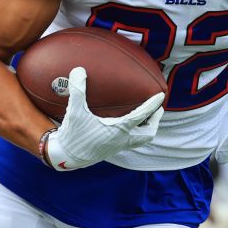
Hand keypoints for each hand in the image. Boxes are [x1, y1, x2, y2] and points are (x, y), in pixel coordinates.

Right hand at [42, 67, 163, 170]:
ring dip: (145, 129)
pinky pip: (129, 141)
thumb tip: (79, 70)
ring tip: (145, 117)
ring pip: (139, 140)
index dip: (152, 104)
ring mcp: (117, 147)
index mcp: (119, 130)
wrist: (66, 158)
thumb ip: (77, 90)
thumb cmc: (73, 135)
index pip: (142, 115)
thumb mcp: (75, 111)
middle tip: (158, 109)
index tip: (161, 95)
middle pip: (148, 134)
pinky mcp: (110, 150)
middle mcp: (122, 140)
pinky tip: (124, 124)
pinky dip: (133, 132)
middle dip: (155, 121)